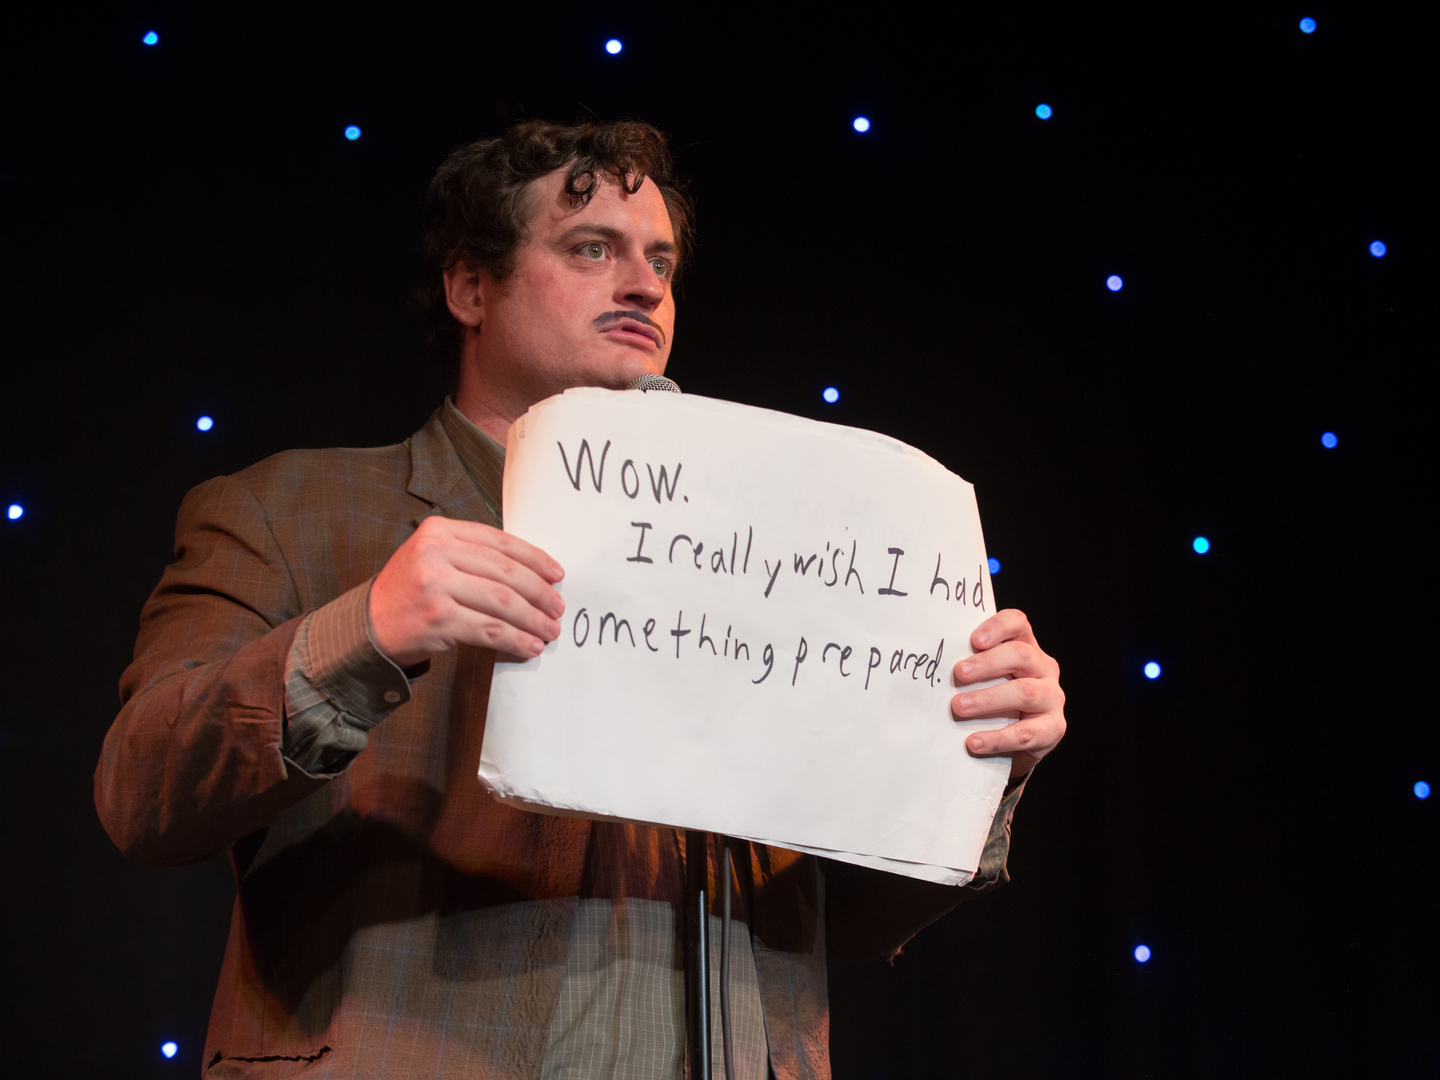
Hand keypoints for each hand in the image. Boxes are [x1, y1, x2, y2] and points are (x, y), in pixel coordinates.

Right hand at [368, 515, 564, 666]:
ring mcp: (435, 586)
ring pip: (502, 602)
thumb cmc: (411, 592)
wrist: (368, 626)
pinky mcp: (438, 619)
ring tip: (550, 630)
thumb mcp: (433, 557)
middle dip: (539, 592)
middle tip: (558, 607)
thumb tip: (533, 571)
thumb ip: (473, 554)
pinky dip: (515, 640)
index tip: (557, 574)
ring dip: (533, 619)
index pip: (499, 541)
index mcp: (439, 531)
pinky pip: (490, 630)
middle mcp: (435, 553)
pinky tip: (530, 646)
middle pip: (505, 572)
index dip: (534, 558)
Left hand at [951, 609, 1065, 778]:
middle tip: (959, 673)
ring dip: (989, 699)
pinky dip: (997, 738)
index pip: (1017, 624)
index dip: (998, 627)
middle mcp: (1044, 668)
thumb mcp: (985, 679)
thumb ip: (970, 666)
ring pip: (1025, 692)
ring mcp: (1052, 697)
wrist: (1018, 743)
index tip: (974, 639)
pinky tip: (974, 742)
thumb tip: (933, 665)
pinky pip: (1026, 733)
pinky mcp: (1053, 728)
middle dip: (987, 663)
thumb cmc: (994, 701)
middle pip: (1021, 655)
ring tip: (959, 707)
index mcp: (1026, 647)